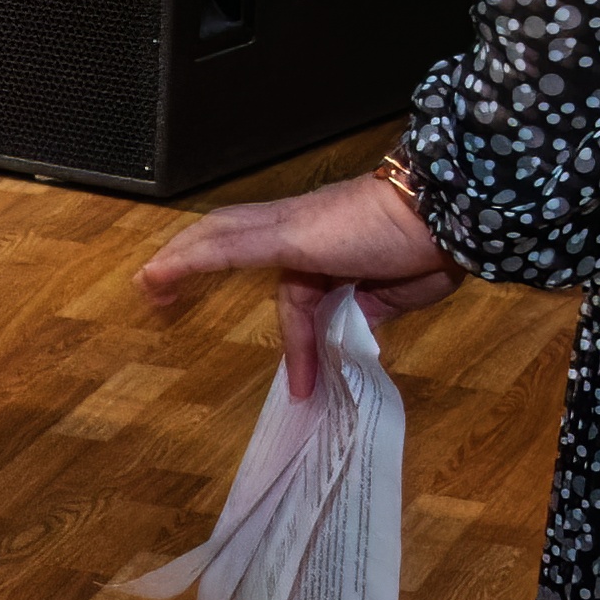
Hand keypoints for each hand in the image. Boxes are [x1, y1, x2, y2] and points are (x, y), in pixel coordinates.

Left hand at [136, 166, 461, 397]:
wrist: (450, 214)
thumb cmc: (432, 246)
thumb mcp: (395, 294)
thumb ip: (366, 309)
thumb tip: (347, 331)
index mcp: (328, 243)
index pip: (294, 292)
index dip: (298, 341)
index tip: (305, 385)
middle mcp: (301, 228)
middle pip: (233, 237)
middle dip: (196, 260)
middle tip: (161, 292)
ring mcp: (293, 227)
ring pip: (221, 234)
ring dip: (181, 257)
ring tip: (149, 286)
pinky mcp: (289, 235)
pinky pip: (227, 246)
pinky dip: (189, 259)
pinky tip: (159, 273)